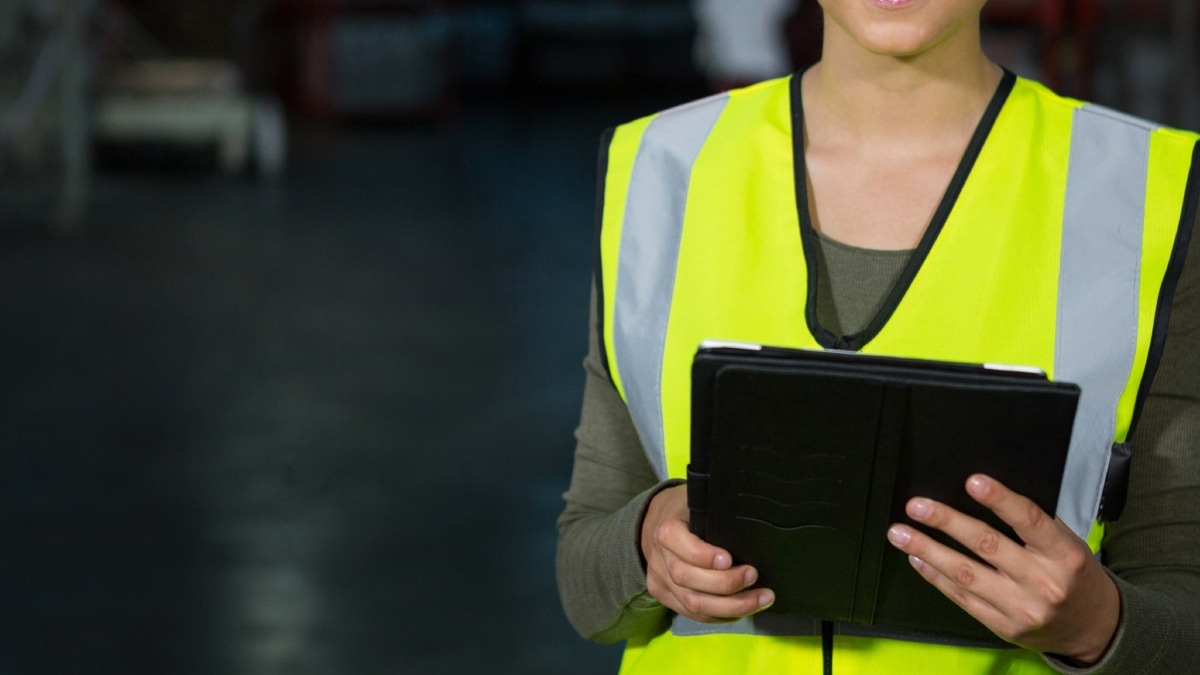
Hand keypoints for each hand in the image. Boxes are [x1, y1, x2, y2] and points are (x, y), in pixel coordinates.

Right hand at [641, 484, 774, 622]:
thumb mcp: (698, 499)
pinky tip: (745, 608)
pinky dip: (722, 615)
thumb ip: (717, 510)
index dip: (704, 556)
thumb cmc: (686, 510)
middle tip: (754, 576)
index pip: (680, 546)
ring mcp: (660, 581)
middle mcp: (659, 558)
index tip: (730, 559)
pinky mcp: (665, 598)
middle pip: (687, 579)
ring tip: (762, 598)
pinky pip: (694, 615)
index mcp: (666, 529)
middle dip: (726, 583)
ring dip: (732, 606)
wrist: (654, 524)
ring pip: (693, 604)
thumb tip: (753, 519)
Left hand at [885, 474, 1119, 664]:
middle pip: (987, 546)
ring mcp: (1021, 607)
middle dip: (947, 523)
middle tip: (917, 506)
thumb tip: (982, 494)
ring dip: (927, 550)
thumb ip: (1033, 525)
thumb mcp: (1068, 546)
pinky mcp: (1003, 625)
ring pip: (966, 574)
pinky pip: (962, 598)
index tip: (973, 482)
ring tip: (901, 533)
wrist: (1094, 629)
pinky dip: (936, 576)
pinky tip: (918, 559)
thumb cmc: (1074, 576)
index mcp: (1065, 555)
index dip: (1001, 500)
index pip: (1031, 521)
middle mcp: (1043, 582)